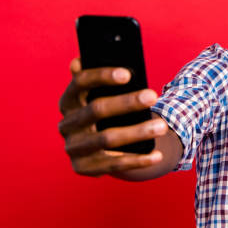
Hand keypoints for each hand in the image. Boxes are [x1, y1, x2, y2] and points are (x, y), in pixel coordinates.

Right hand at [58, 58, 167, 176]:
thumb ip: (100, 80)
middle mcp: (65, 124)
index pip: (80, 82)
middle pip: (96, 109)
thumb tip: (85, 59)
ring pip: (106, 138)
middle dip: (127, 102)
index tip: (128, 74)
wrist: (100, 149)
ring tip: (162, 126)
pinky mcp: (82, 168)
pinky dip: (137, 160)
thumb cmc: (107, 113)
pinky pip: (113, 165)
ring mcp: (72, 148)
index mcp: (68, 100)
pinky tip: (157, 155)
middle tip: (153, 96)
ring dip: (137, 132)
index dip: (102, 77)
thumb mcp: (102, 96)